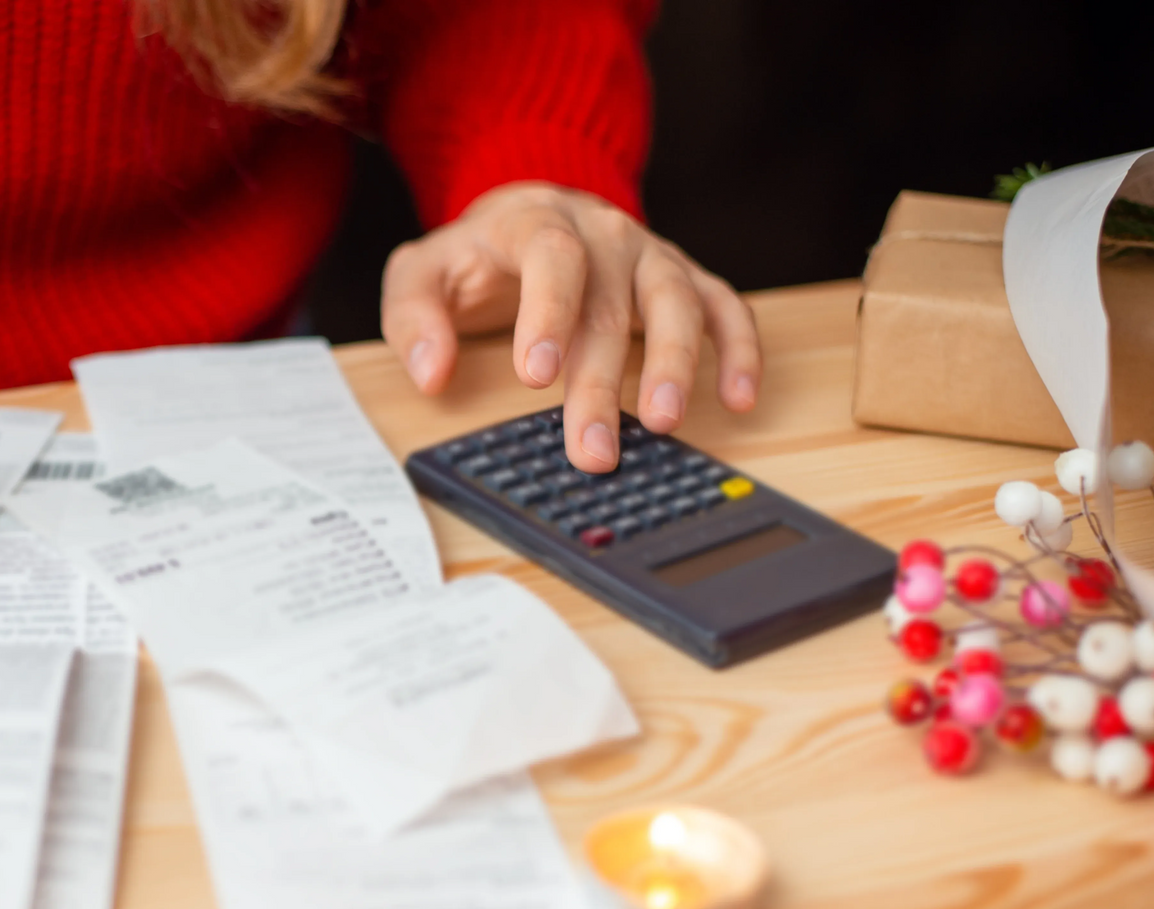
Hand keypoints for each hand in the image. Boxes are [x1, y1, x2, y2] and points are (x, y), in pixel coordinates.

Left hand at [382, 182, 760, 472]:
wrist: (527, 214)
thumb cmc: (475, 256)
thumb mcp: (420, 274)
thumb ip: (414, 317)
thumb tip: (430, 371)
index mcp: (533, 221)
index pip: (549, 256)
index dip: (547, 312)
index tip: (535, 374)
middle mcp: (601, 232)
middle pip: (609, 303)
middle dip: (601, 382)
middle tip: (592, 448)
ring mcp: (648, 253)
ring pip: (675, 301)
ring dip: (676, 364)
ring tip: (665, 422)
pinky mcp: (682, 275)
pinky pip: (723, 306)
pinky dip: (739, 347)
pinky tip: (739, 396)